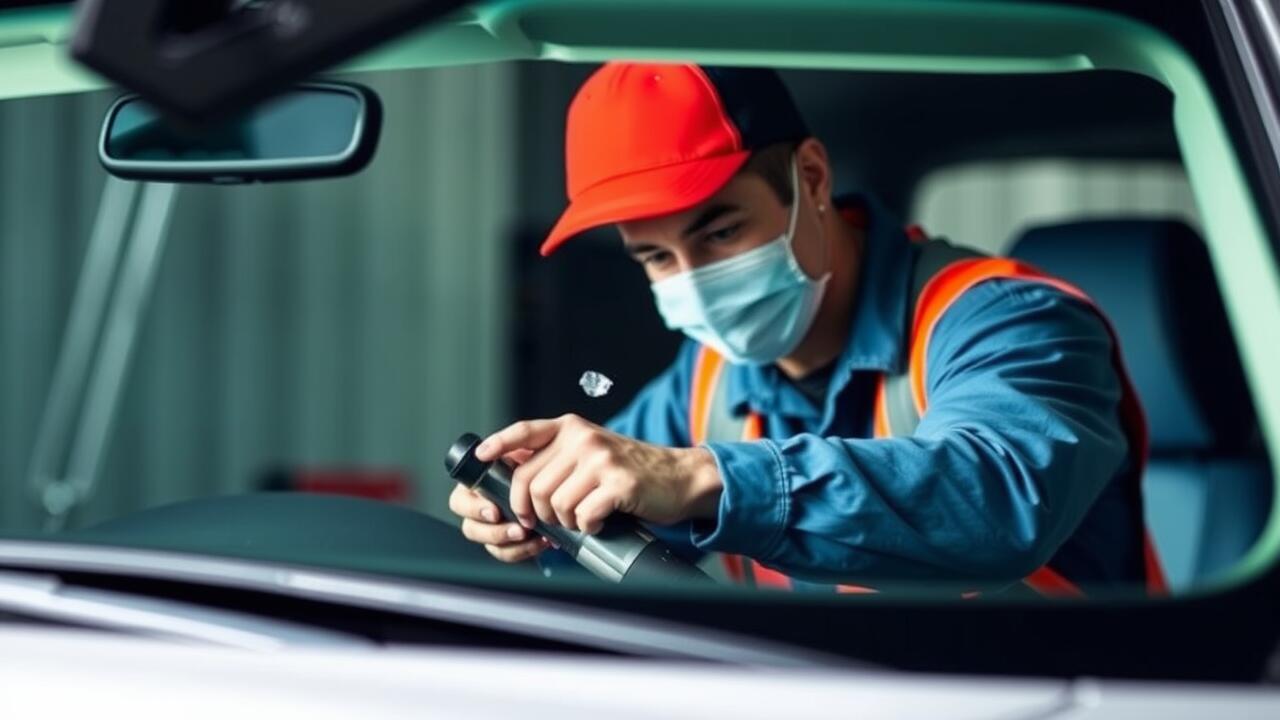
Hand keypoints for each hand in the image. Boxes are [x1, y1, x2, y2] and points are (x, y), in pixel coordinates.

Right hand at [447, 448, 550, 562]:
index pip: (459, 501)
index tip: (494, 511)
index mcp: (477, 484)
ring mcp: (495, 526)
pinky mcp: (511, 541)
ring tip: (535, 536)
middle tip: (517, 530)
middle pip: (471, 528)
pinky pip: (509, 553)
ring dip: (511, 544)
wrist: (566, 473)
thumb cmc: (544, 455)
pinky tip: (542, 540)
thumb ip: (506, 442)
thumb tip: (483, 453)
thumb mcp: (527, 440)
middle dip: (493, 532)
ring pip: (490, 545)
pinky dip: (526, 550)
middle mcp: (482, 507)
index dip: (474, 509)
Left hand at [474, 414, 722, 534]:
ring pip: (554, 503)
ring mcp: (601, 460)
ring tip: (581, 518)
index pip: (525, 431)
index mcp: (572, 428)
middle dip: (534, 510)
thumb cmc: (630, 472)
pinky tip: (599, 522)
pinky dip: (587, 527)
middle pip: (531, 482)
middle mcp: (583, 438)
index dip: (499, 445)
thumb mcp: (591, 452)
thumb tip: (514, 472)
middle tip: (548, 521)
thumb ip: (558, 456)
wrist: (678, 478)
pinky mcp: (619, 484)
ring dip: (564, 521)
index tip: (480, 458)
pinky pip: (583, 516)